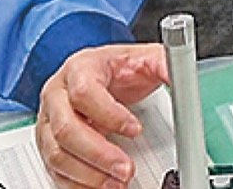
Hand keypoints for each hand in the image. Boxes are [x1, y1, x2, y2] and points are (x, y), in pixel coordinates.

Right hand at [36, 43, 168, 188]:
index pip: (84, 93)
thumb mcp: (147, 57)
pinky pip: (54, 169)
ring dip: (88, 174)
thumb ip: (166, 64)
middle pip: (67, 129)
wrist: (106, 72)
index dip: (109, 115)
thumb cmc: (121, 66)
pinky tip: (99, 186)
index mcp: (80, 68)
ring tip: (117, 182)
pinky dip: (76, 183)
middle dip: (99, 154)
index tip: (135, 129)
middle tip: (126, 168)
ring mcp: (49, 120)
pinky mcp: (48, 143)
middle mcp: (57, 95)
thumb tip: (184, 72)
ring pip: (56, 154)